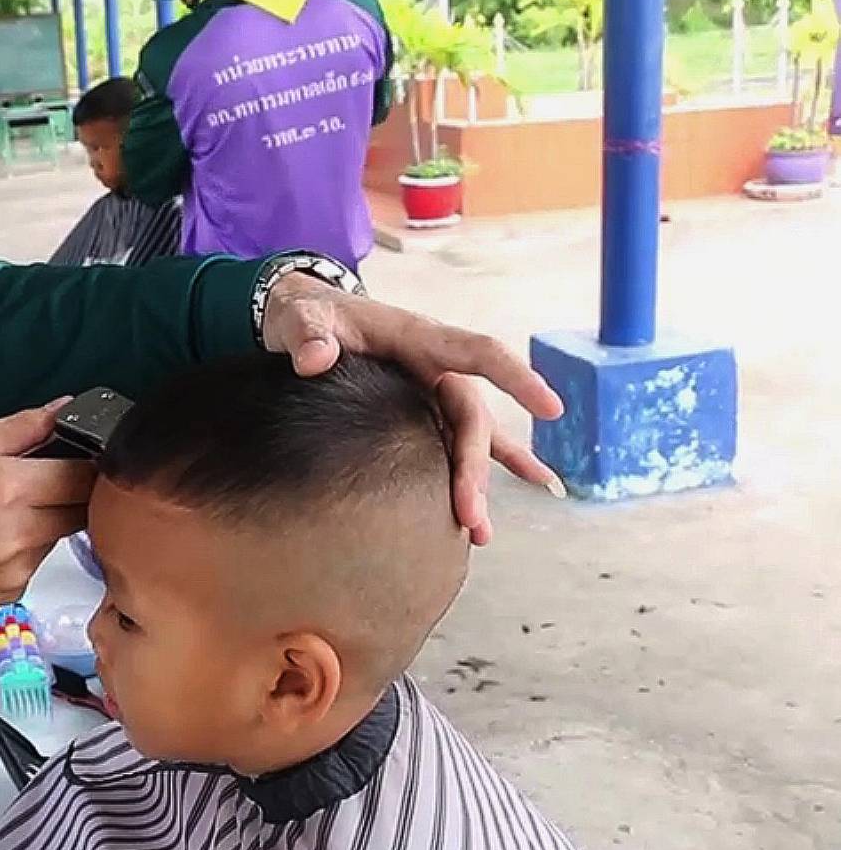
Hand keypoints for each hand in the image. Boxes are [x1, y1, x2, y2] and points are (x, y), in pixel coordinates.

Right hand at [0, 402, 95, 617]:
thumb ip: (19, 427)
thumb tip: (62, 411)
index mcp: (8, 486)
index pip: (84, 474)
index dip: (87, 461)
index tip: (79, 455)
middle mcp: (20, 532)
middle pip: (83, 508)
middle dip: (70, 491)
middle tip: (42, 479)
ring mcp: (18, 567)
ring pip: (62, 535)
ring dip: (48, 519)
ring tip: (4, 510)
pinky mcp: (12, 591)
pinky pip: (39, 561)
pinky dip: (27, 546)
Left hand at [259, 274, 565, 545]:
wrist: (299, 320)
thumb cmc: (306, 315)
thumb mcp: (301, 318)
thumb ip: (309, 335)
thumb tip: (315, 360)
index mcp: (418, 338)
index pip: (478, 354)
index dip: (515, 379)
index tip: (550, 408)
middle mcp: (435, 367)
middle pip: (470, 418)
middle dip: (472, 467)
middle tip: (467, 514)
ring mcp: (428, 394)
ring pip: (465, 443)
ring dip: (474, 486)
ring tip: (478, 534)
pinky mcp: (416, 415)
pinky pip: (452, 448)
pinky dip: (474, 480)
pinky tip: (484, 522)